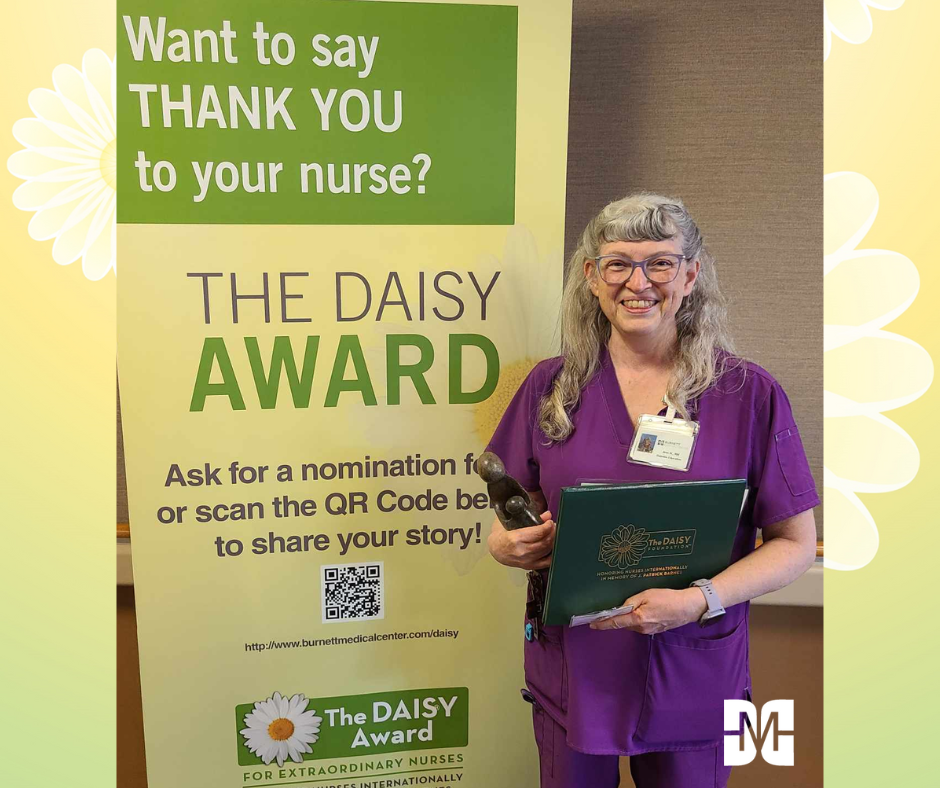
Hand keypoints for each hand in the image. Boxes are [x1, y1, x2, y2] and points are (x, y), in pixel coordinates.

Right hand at [487, 511, 555, 569]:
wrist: (495, 549)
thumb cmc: (501, 535)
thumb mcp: (512, 521)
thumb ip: (530, 517)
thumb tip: (546, 515)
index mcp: (515, 538)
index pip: (538, 533)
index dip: (548, 526)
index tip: (550, 521)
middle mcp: (522, 551)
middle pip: (545, 542)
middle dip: (552, 532)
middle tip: (552, 526)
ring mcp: (526, 560)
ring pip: (547, 551)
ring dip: (553, 541)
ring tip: (552, 533)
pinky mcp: (529, 566)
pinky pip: (546, 562)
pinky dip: (552, 554)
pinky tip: (552, 546)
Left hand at [589, 587, 707, 633]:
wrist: (688, 607)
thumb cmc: (668, 598)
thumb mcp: (646, 595)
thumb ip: (631, 602)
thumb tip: (620, 608)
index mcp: (638, 619)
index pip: (616, 623)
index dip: (603, 624)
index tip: (592, 624)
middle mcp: (642, 628)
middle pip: (623, 624)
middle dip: (616, 618)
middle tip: (608, 610)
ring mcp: (649, 631)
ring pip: (632, 624)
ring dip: (628, 618)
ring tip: (630, 607)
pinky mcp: (654, 630)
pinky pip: (640, 625)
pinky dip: (636, 619)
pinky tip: (642, 611)